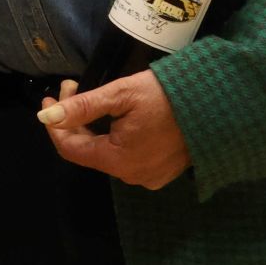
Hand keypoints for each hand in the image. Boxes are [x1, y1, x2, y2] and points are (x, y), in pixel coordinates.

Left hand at [38, 73, 192, 189]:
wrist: (219, 105)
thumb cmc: (168, 96)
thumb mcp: (121, 95)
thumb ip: (82, 107)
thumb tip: (46, 117)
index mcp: (119, 160)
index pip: (70, 149)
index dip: (54, 125)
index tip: (50, 99)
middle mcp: (132, 176)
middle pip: (88, 151)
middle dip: (74, 120)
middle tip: (72, 88)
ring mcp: (149, 177)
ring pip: (106, 153)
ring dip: (93, 127)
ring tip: (90, 96)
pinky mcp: (162, 171)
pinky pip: (126, 157)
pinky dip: (113, 137)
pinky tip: (114, 116)